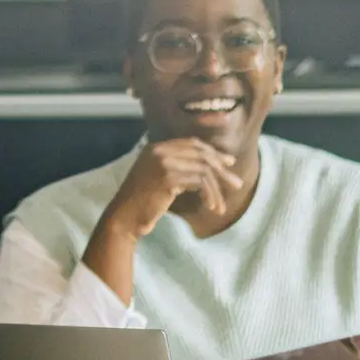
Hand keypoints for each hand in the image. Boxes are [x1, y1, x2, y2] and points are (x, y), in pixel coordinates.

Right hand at [99, 138, 242, 238]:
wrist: (123, 217)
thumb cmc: (142, 202)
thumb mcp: (159, 178)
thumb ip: (178, 167)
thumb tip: (209, 167)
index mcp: (156, 147)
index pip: (193, 143)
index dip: (213, 152)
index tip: (229, 162)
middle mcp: (159, 150)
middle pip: (201, 154)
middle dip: (222, 169)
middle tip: (236, 184)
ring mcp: (163, 162)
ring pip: (203, 169)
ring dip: (217, 188)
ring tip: (222, 204)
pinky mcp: (167, 178)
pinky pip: (199, 182)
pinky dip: (209, 195)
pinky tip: (211, 207)